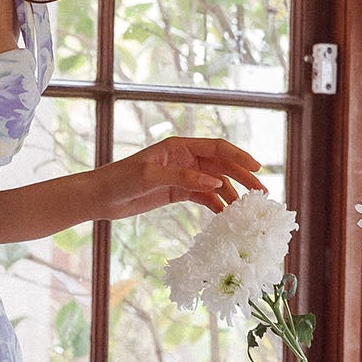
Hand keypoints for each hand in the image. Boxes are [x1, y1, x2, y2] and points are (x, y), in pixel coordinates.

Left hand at [104, 134, 266, 221]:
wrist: (101, 197)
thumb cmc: (121, 180)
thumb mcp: (151, 178)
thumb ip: (183, 179)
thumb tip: (215, 184)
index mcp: (180, 146)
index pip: (217, 148)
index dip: (239, 157)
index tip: (256, 169)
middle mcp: (185, 158)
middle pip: (221, 166)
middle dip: (242, 178)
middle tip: (260, 193)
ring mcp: (183, 176)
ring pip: (215, 183)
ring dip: (231, 194)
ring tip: (246, 209)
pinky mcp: (177, 192)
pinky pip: (203, 197)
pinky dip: (215, 205)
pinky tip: (225, 215)